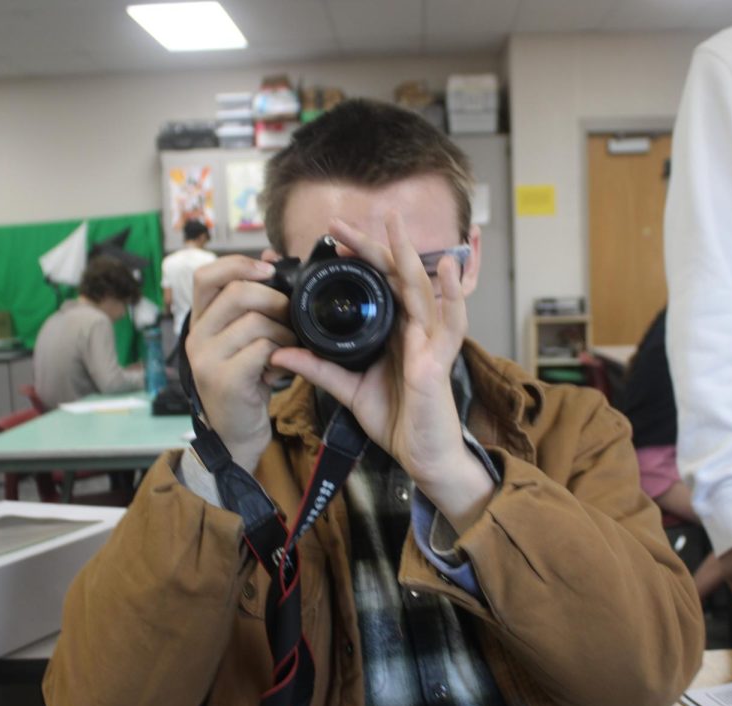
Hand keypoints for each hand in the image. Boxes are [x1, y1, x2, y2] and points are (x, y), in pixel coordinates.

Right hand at [185, 254, 296, 472]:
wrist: (235, 434)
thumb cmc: (247, 382)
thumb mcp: (245, 339)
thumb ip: (254, 303)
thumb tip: (271, 258)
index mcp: (200, 321)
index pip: (206, 276)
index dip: (239, 264)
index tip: (269, 271)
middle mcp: (196, 337)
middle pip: (238, 293)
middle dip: (276, 300)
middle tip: (290, 320)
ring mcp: (206, 359)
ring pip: (255, 321)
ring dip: (285, 332)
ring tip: (289, 348)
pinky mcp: (224, 380)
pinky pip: (262, 349)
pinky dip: (283, 354)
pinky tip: (282, 367)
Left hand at [270, 213, 492, 530]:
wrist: (422, 456)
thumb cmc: (399, 420)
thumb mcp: (349, 390)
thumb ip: (318, 370)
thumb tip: (279, 353)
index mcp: (394, 332)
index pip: (375, 286)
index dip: (355, 262)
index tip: (329, 241)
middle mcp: (413, 329)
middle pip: (394, 277)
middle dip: (371, 246)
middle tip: (341, 223)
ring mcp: (429, 341)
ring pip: (420, 288)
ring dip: (407, 255)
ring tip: (394, 224)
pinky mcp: (439, 360)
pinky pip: (451, 323)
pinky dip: (452, 295)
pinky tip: (447, 268)